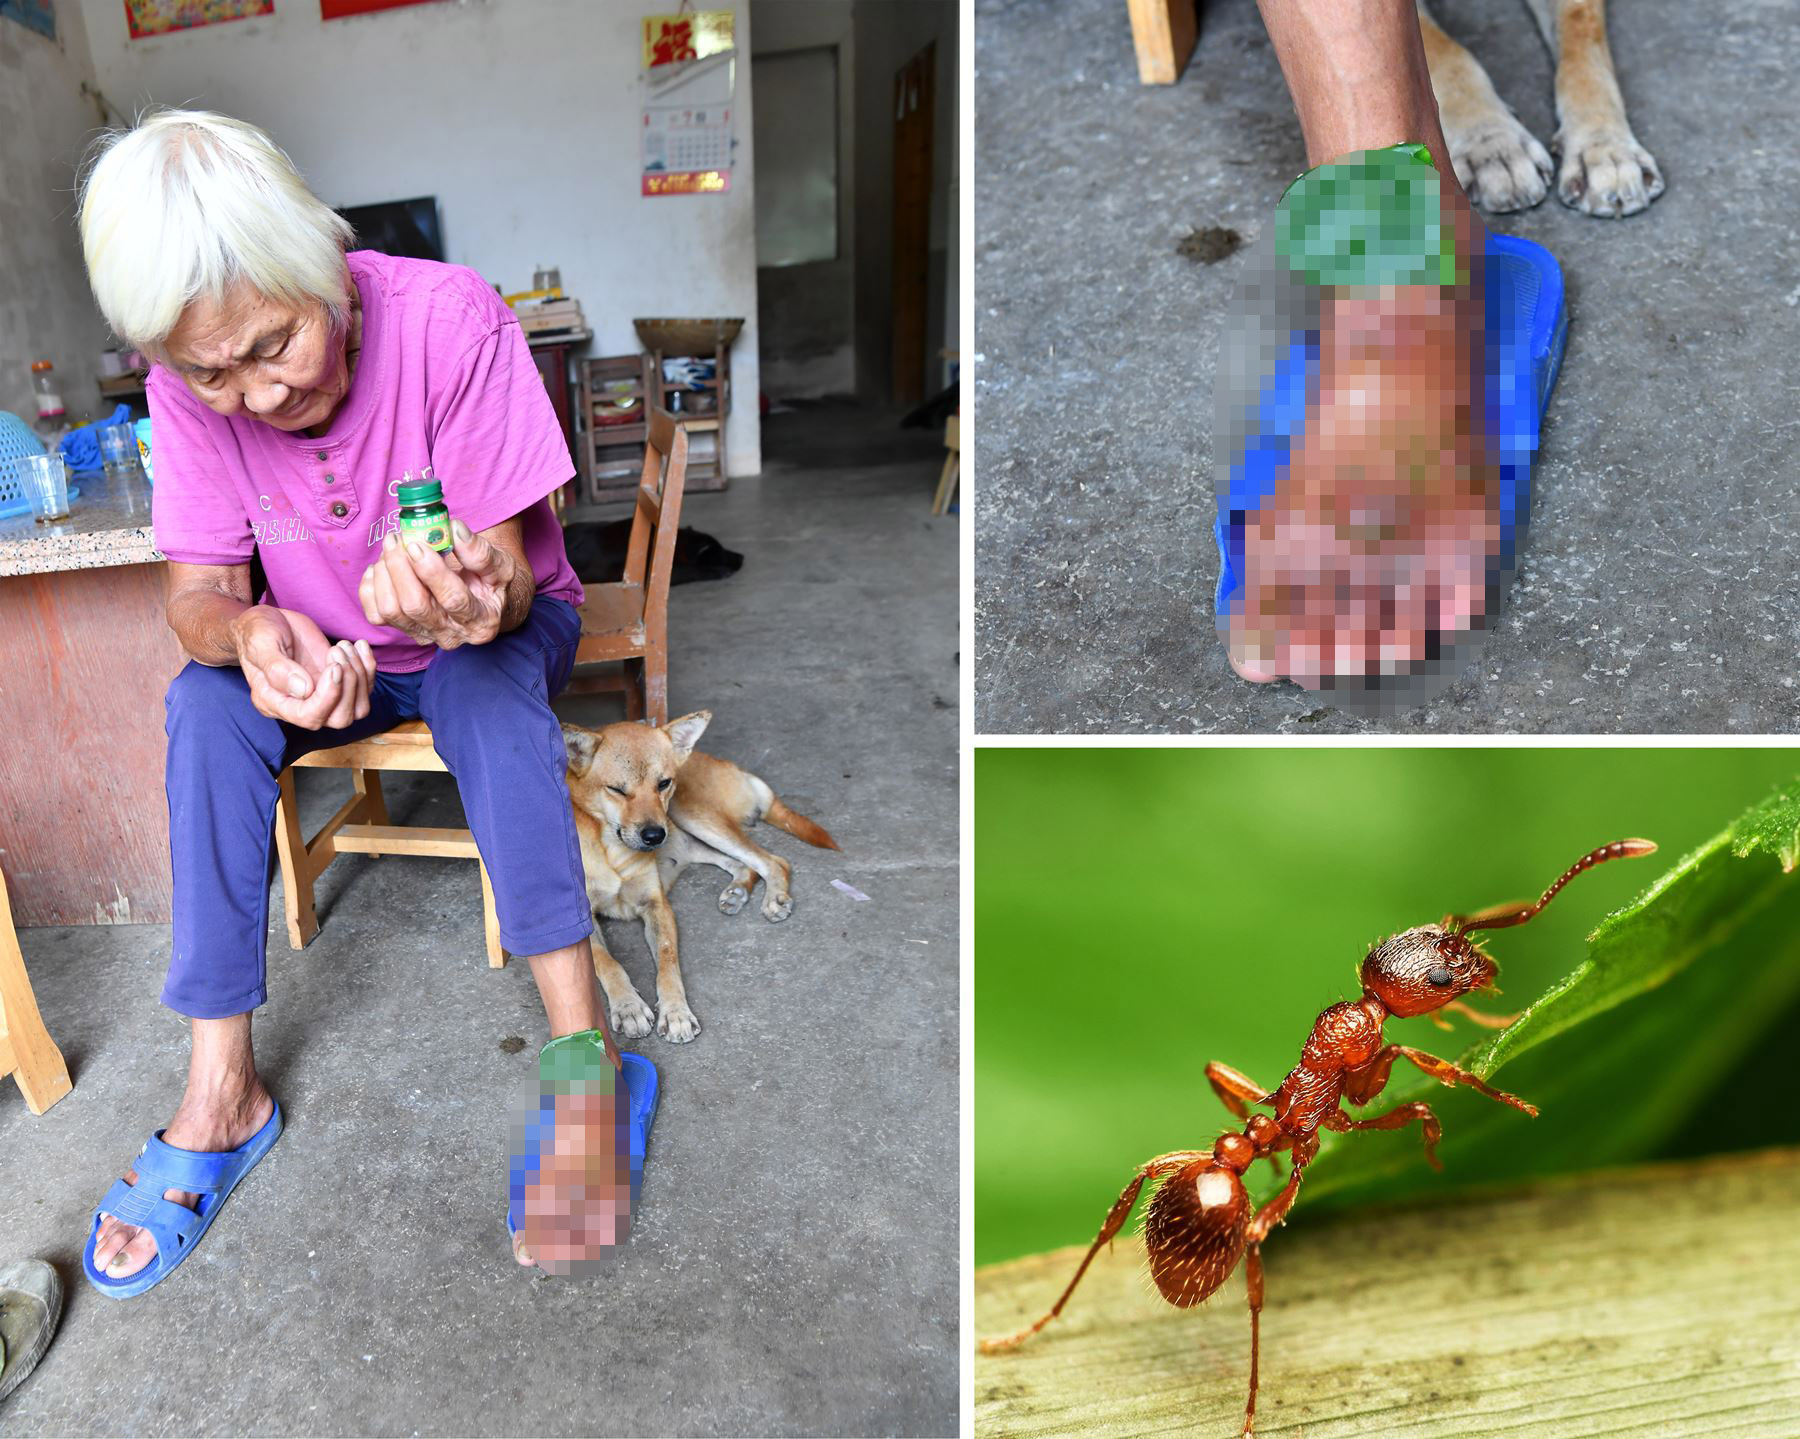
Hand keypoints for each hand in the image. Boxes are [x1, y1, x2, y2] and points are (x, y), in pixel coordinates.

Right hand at [231, 605, 376, 730]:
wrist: (267, 622)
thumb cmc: (257, 632)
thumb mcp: (260, 643)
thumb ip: (277, 668)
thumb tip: (303, 690)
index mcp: (275, 703)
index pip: (309, 717)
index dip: (328, 697)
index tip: (333, 666)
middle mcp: (301, 705)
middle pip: (339, 719)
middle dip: (348, 686)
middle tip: (337, 651)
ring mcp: (322, 695)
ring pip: (357, 707)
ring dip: (360, 676)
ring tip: (344, 646)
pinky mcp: (337, 682)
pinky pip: (364, 688)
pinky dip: (369, 667)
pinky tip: (359, 645)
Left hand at [358, 520, 515, 649]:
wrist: (483, 603)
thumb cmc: (491, 583)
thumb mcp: (500, 566)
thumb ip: (480, 552)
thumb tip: (454, 530)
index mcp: (481, 622)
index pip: (453, 600)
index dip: (432, 572)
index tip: (417, 545)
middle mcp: (451, 635)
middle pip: (415, 606)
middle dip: (400, 568)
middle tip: (397, 539)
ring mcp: (424, 635)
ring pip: (391, 611)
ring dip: (385, 575)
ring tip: (392, 549)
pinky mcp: (403, 631)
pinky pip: (375, 615)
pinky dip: (371, 588)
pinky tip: (381, 568)